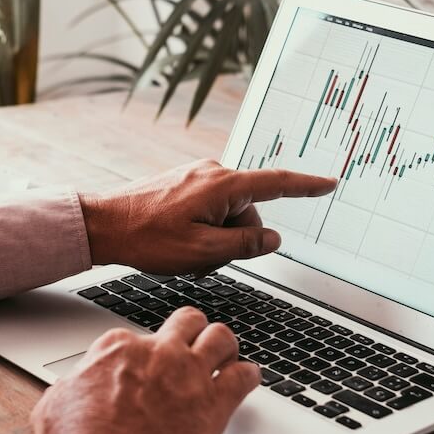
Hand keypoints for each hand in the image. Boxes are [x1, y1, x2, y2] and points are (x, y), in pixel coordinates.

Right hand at [30, 307, 259, 433]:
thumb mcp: (56, 401)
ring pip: (221, 337)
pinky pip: (245, 375)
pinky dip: (249, 376)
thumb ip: (74, 383)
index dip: (147, 353)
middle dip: (193, 332)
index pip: (141, 335)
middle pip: (188, 321)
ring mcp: (189, 373)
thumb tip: (77, 384)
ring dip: (225, 346)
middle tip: (195, 347)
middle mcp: (159, 351)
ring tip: (226, 357)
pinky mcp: (214, 402)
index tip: (149, 367)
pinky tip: (247, 381)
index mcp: (120, 347)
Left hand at [80, 159, 336, 275]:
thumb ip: (245, 245)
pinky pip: (210, 210)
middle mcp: (213, 173)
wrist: (103, 225)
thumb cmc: (147, 238)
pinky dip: (204, 231)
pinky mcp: (184, 185)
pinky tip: (180, 244)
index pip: (277, 183)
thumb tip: (272, 238)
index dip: (307, 186)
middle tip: (203, 260)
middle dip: (235, 240)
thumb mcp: (203, 252)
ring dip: (217, 239)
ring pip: (228, 215)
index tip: (329, 182)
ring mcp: (197, 178)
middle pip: (249, 212)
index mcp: (223, 185)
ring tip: (186, 255)